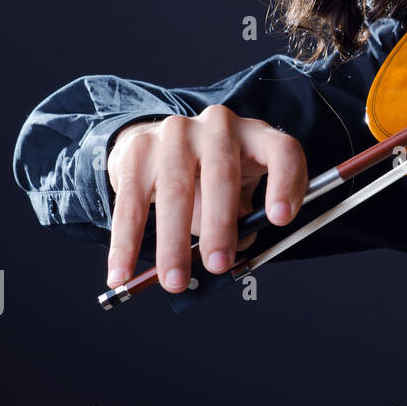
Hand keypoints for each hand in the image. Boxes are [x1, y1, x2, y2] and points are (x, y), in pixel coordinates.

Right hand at [105, 105, 306, 292]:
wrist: (161, 143)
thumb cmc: (214, 174)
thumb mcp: (242, 189)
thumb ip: (246, 217)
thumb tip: (238, 246)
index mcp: (257, 135)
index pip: (283, 151)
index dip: (285, 184)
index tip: (279, 219)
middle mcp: (219, 126)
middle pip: (222, 174)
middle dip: (220, 226)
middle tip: (218, 265)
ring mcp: (176, 133)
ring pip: (175, 189)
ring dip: (173, 241)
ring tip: (175, 279)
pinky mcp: (138, 150)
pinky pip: (131, 201)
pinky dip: (126, 242)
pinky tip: (122, 271)